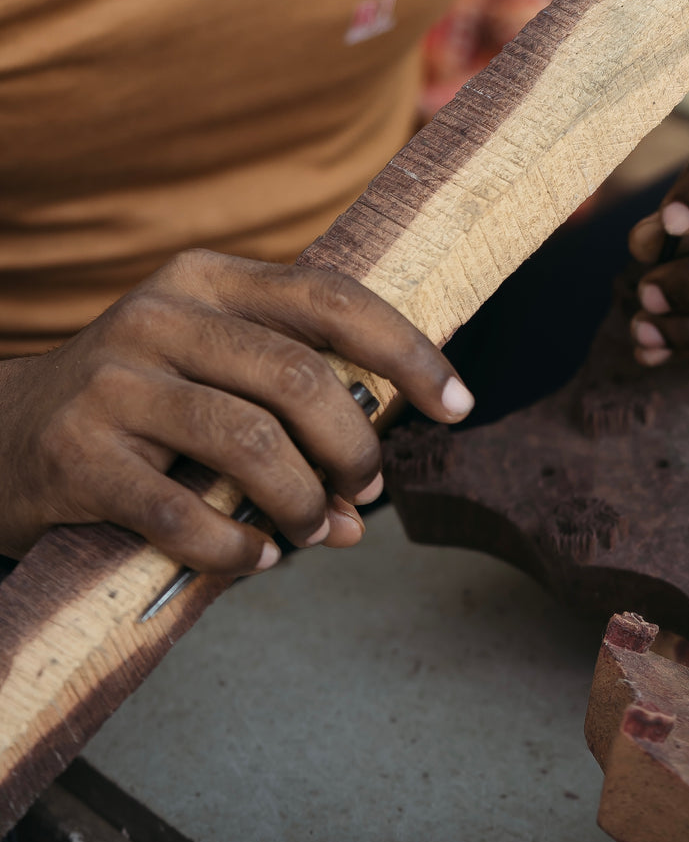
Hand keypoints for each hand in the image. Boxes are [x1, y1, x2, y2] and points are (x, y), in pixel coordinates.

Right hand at [0, 250, 473, 570]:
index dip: (408, 352)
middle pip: (302, 379)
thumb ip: (298, 423)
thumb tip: (366, 509)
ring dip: (305, 504)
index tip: (460, 406)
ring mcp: (112, 383)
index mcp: (208, 281)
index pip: (332, 299)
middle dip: (355, 451)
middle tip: (364, 492)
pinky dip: (238, 550)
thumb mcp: (217, 381)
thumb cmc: (145, 413)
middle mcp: (158, 317)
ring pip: (252, 445)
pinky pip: (185, 515)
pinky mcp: (75, 456)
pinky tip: (257, 560)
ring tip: (316, 532)